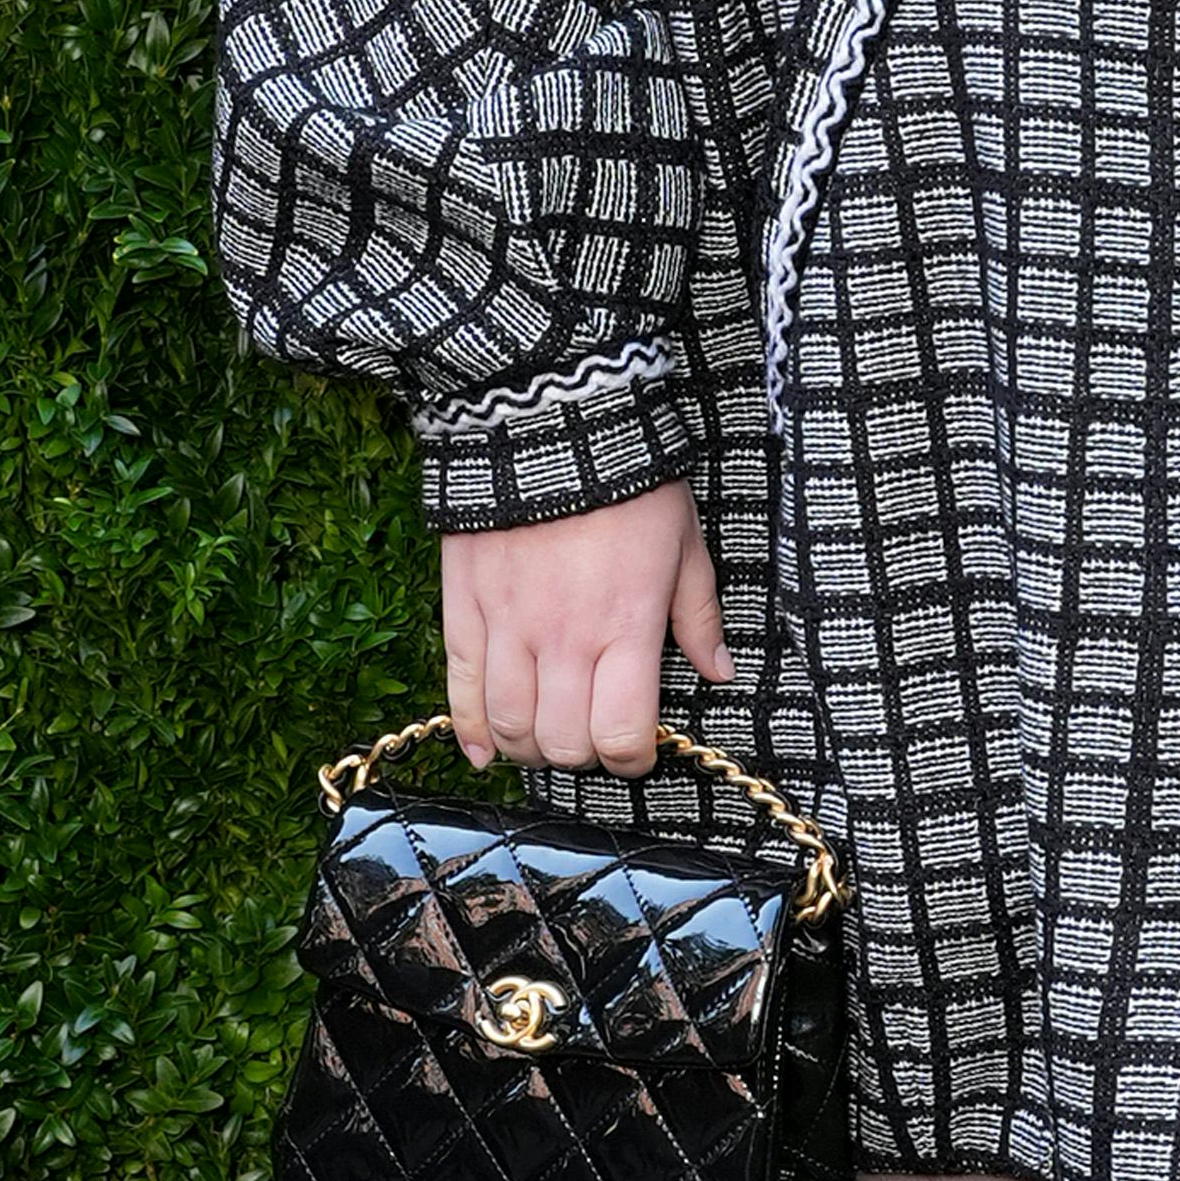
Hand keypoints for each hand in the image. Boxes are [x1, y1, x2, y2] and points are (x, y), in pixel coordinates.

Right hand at [441, 485, 731, 775]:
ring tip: (547, 737)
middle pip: (564, 744)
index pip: (622, 735)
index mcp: (625, 628)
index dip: (633, 757)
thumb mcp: (684, 544)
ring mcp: (508, 627)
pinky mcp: (466, 609)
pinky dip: (471, 731)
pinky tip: (486, 751)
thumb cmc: (629, 484)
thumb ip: (698, 616)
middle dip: (583, 756)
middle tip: (592, 736)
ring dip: (531, 748)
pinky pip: (460, 690)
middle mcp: (564, 640)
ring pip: (511, 726)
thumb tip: (719, 671)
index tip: (639, 746)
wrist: (550, 423)